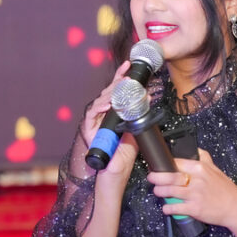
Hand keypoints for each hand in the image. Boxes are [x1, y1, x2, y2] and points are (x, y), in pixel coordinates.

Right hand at [81, 61, 137, 178]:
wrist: (117, 171)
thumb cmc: (125, 153)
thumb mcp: (136, 130)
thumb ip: (139, 115)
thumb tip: (148, 98)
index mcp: (115, 112)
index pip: (118, 91)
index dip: (122, 77)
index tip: (130, 66)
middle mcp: (104, 114)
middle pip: (109, 92)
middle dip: (118, 81)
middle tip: (129, 75)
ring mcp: (95, 120)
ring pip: (101, 99)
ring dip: (111, 92)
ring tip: (121, 87)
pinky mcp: (88, 128)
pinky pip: (92, 113)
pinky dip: (99, 106)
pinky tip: (108, 102)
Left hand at [148, 148, 236, 232]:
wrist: (236, 207)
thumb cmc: (226, 189)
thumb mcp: (216, 169)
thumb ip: (203, 158)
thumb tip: (194, 149)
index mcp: (200, 168)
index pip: (176, 162)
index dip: (164, 164)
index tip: (157, 166)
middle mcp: (197, 180)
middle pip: (169, 176)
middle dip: (156, 177)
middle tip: (151, 178)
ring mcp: (195, 195)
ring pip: (169, 191)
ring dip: (159, 192)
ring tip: (157, 192)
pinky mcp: (195, 209)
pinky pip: (175, 208)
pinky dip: (167, 208)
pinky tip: (166, 207)